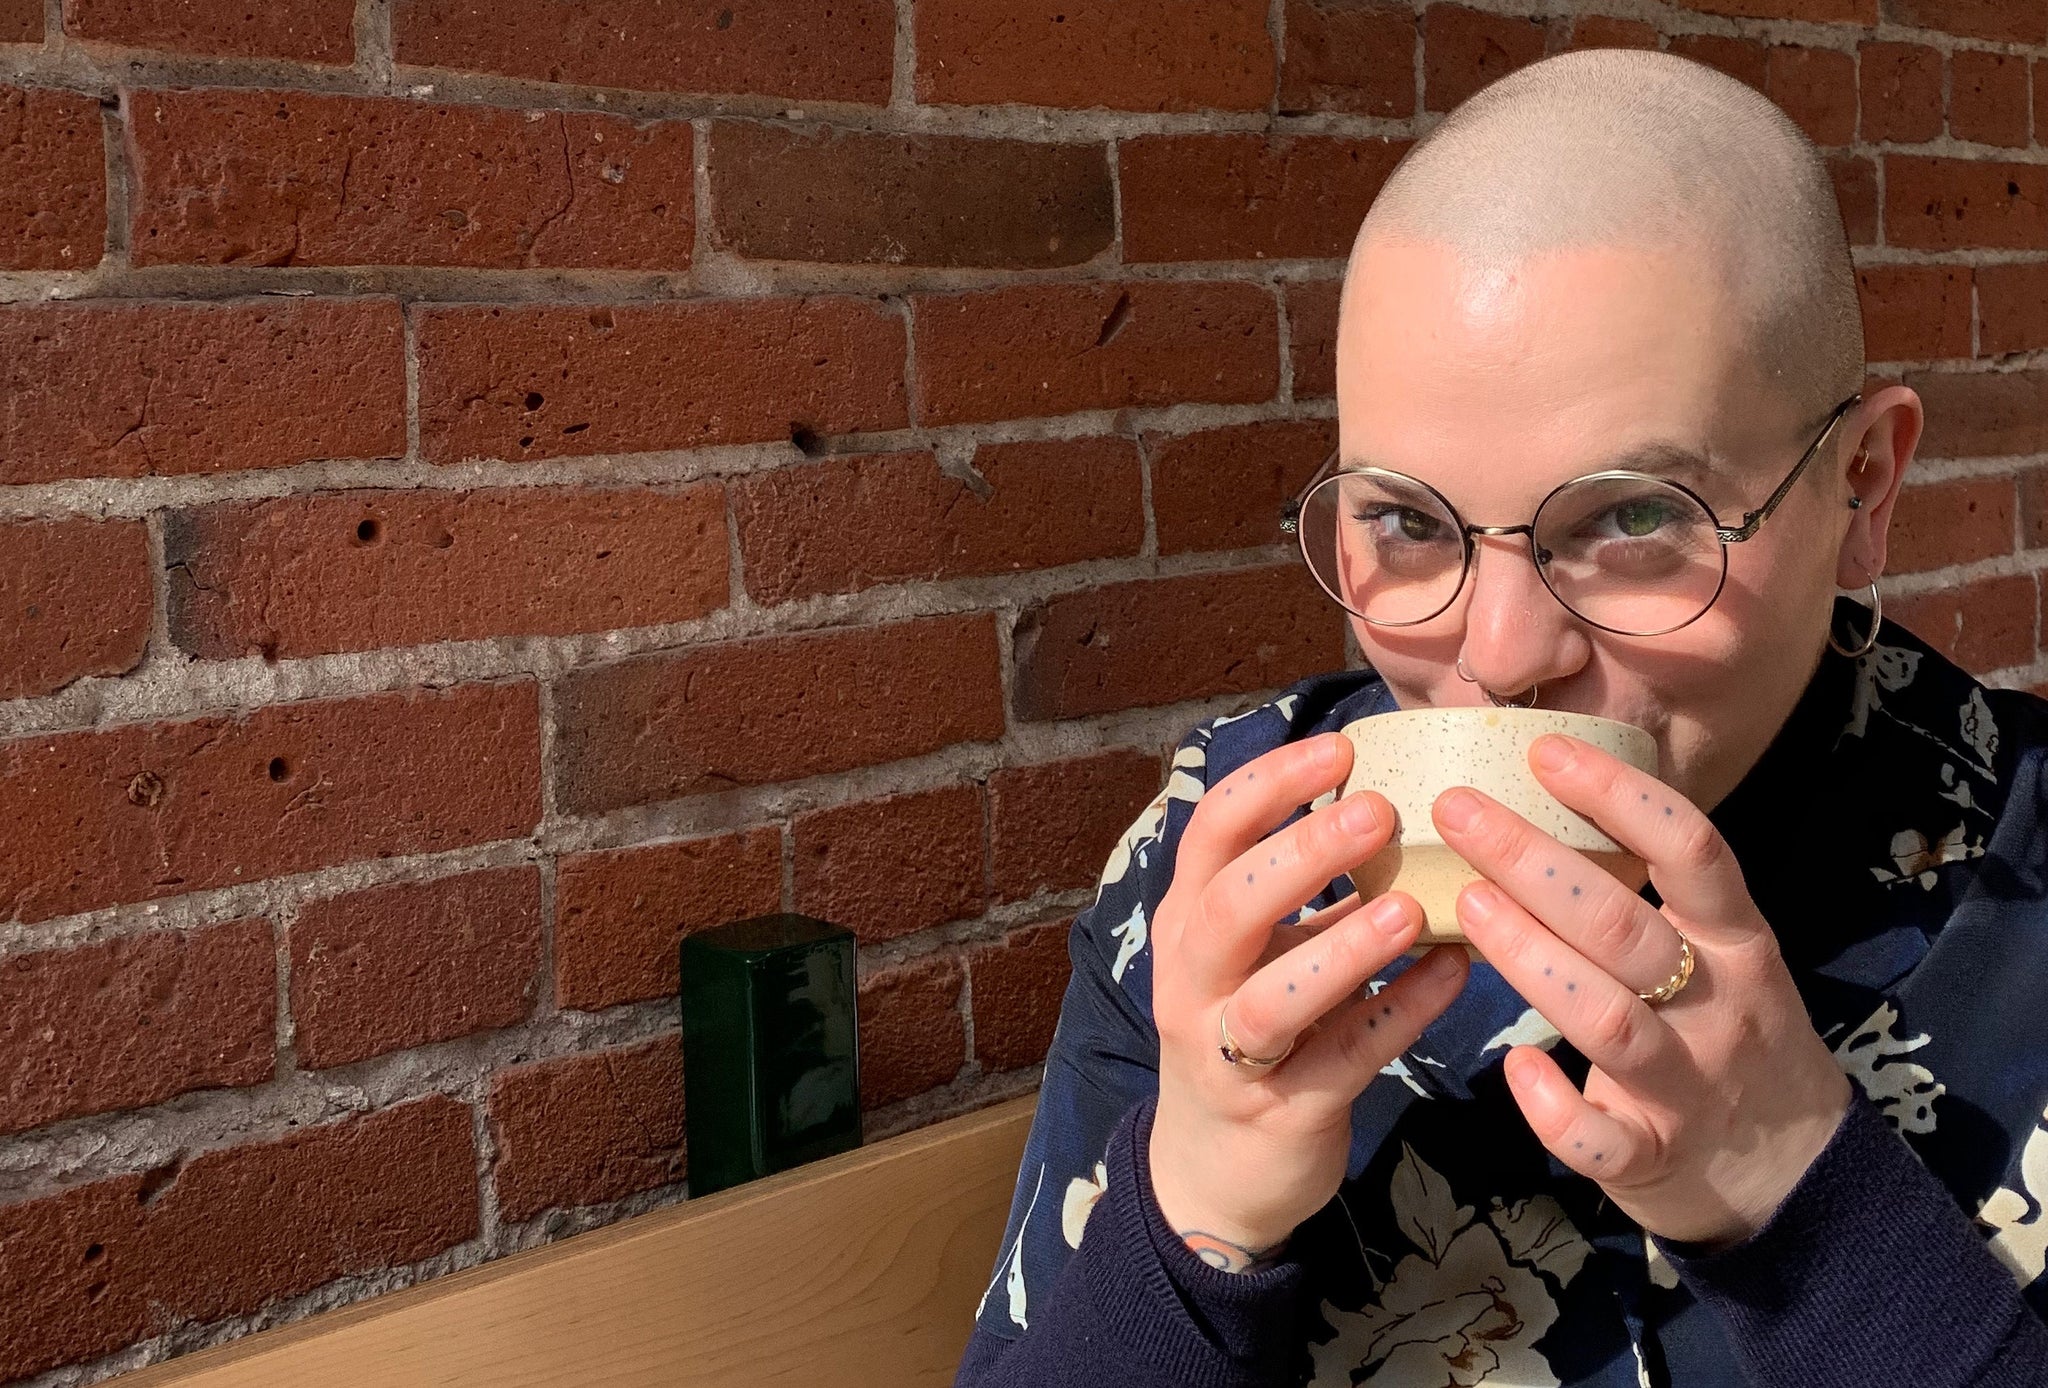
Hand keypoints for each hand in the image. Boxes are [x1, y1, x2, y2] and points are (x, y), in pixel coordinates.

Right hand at [1148, 732, 1470, 1269]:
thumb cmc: (1250, 1029)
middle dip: (1300, 855)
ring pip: (1273, 1000)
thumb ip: (1304, 887)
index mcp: (1188, 922)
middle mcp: (1193, 982)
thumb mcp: (1255, 950)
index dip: (1268, 787)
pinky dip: (1399, 1015)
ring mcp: (1229, 1053)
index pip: (1210, 836)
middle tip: (1379, 810)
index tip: (1339, 750)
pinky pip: (1342, 1061)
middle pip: (1227, 908)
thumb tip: (1393, 793)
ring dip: (1342, 949)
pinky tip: (1454, 976)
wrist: (1216, 1172)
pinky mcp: (1282, 1113)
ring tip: (1411, 910)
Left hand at [1434, 733, 1851, 1247]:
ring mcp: (1688, 1085)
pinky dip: (1554, 1107)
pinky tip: (1515, 1065)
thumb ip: (1651, 891)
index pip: (1692, 849)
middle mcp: (1717, 1004)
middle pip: (1625, 925)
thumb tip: (1546, 795)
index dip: (1620, 794)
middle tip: (1457, 809)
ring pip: (1607, 1019)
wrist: (1797, 1172)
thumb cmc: (1725, 1031)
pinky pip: (1602, 1139)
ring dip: (1533, 960)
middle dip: (1536, 862)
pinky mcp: (1655, 1158)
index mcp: (1735, 939)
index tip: (1544, 749)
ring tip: (1465, 907)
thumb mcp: (1717, 950)